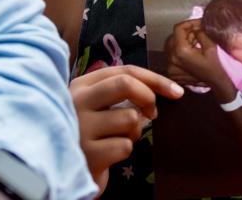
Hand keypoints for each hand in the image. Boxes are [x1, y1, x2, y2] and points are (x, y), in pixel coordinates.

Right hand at [70, 64, 183, 190]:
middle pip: (125, 83)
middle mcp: (76, 101)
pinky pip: (125, 146)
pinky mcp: (87, 153)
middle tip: (152, 114)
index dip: (155, 79)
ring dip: (134, 132)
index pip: (125, 70)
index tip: (177, 92)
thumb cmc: (91, 134)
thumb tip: (167, 91)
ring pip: (130, 118)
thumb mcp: (101, 107)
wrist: (65, 171)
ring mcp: (80, 127)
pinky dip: (124, 150)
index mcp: (82, 85)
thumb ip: (123, 93)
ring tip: (118, 138)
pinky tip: (109, 154)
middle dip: (148, 97)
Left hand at [164, 19, 233, 99]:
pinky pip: (172, 55)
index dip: (189, 23)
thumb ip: (200, 32)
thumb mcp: (211, 45)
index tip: (198, 23)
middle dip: (185, 32)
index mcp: (181, 51)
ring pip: (171, 45)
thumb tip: (196, 26)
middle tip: (198, 32)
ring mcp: (170, 67)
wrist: (217, 84)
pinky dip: (179, 51)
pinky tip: (190, 52)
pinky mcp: (171, 72)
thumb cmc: (216, 66)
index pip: (178, 29)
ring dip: (182, 41)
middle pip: (173, 36)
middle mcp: (172, 59)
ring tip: (194, 43)